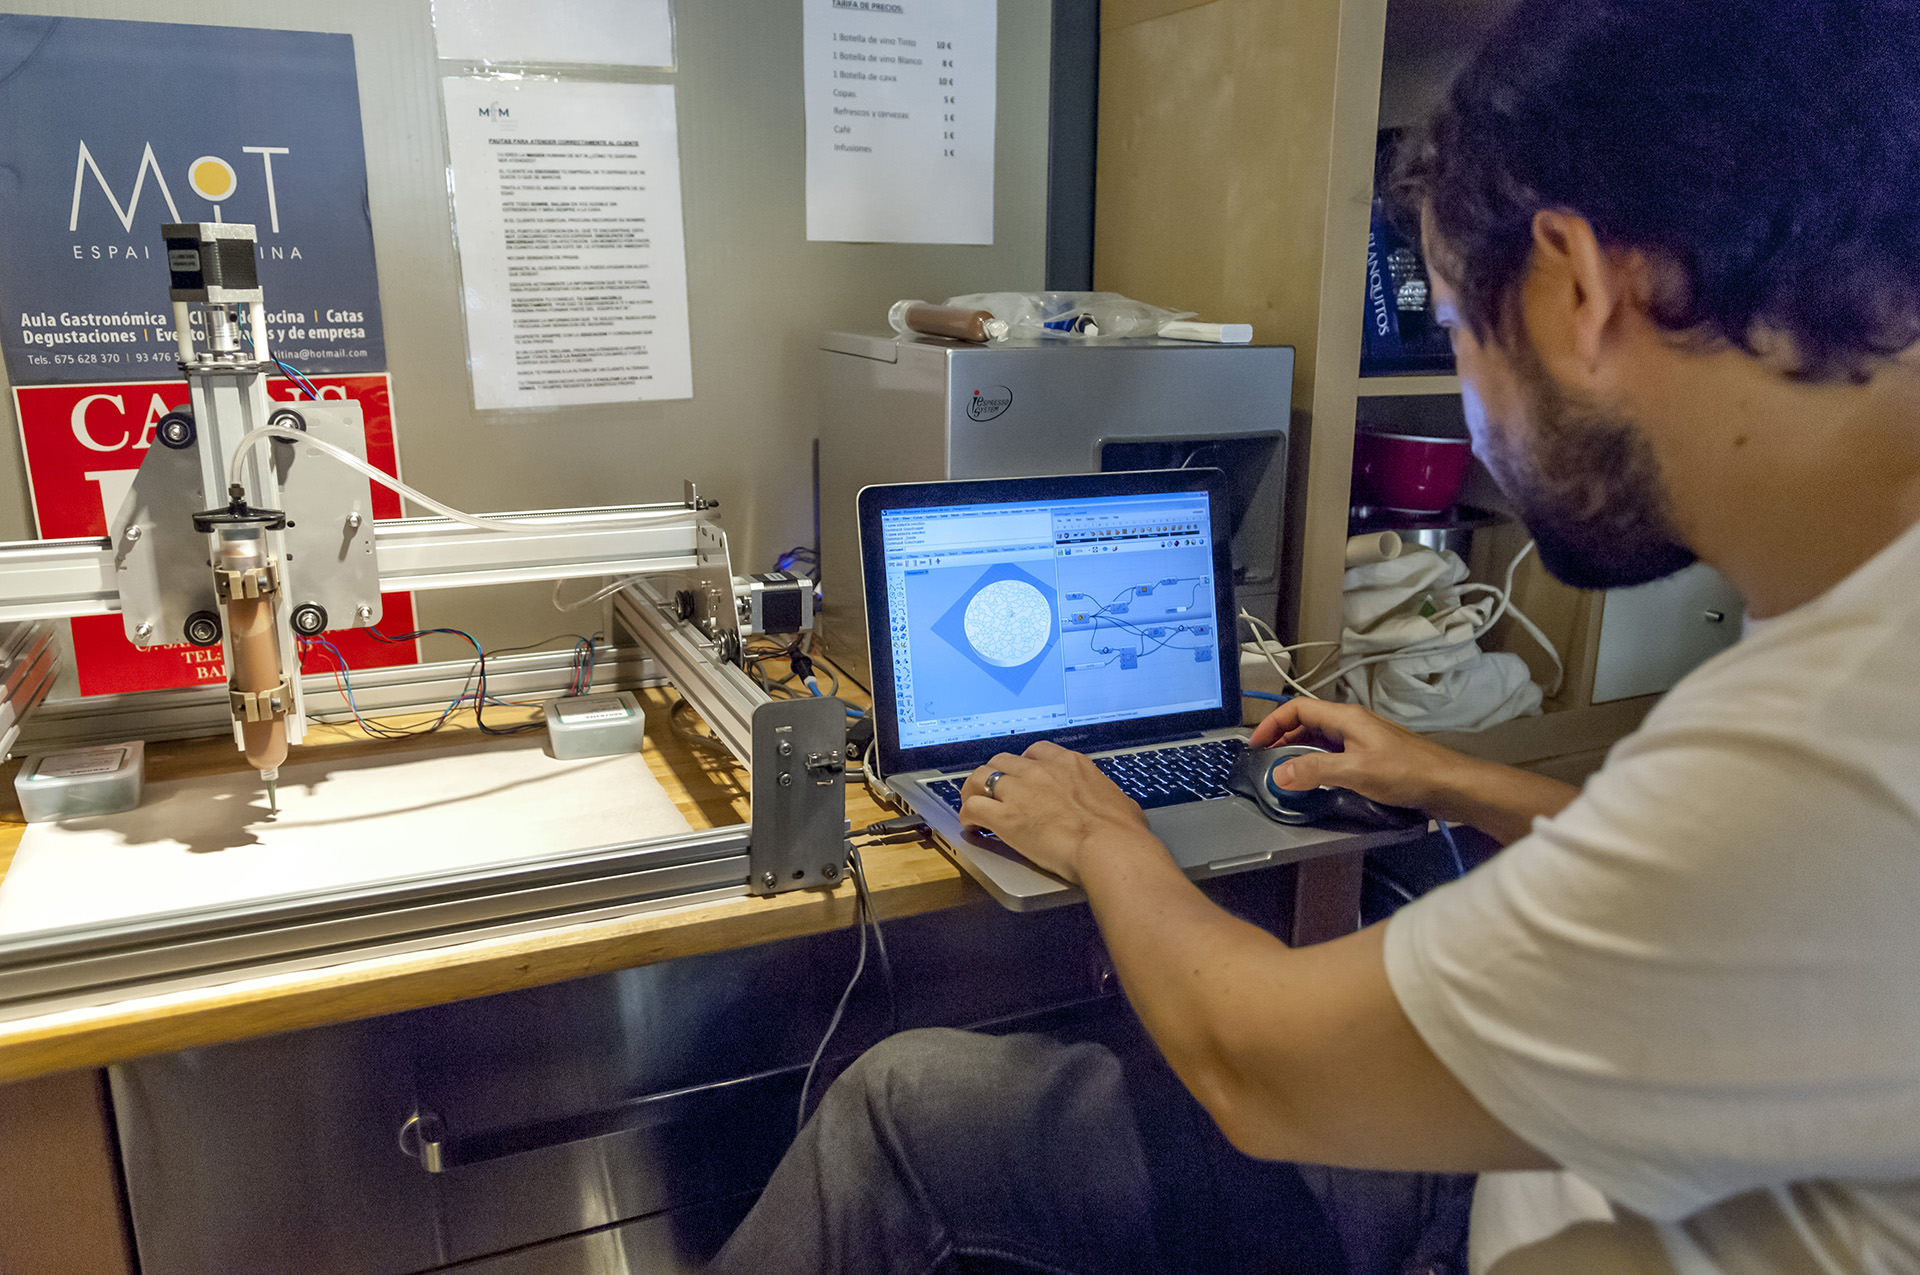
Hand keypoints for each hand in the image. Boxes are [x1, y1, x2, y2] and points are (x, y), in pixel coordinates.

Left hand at [958, 740, 1159, 884]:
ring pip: (981, 777)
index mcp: (1069, 763)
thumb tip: (1119, 807)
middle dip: (996, 775)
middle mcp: (1040, 771)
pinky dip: (969, 816)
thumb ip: (1108, 798)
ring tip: (973, 803)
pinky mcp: (1005, 817)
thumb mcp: (1121, 803)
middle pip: (1003, 760)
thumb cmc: (1122, 832)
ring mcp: (1019, 791)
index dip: (1025, 764)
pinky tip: (971, 826)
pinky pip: (974, 808)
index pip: (1035, 751)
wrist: (1110, 848)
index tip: (1022, 777)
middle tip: (994, 792)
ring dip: (974, 790)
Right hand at [1247, 697, 1470, 812]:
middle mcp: (1352, 723)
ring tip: (1282, 769)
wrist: (1449, 784)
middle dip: (1281, 737)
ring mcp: (1363, 738)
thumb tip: (1279, 774)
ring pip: (1320, 738)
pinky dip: (1316, 761)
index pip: (1298, 709)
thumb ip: (1314, 771)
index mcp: (1346, 718)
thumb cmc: (1406, 772)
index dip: (1272, 723)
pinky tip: (1313, 777)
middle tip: (1264, 759)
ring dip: (1298, 750)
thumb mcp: (1355, 772)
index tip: (1256, 744)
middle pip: (1307, 722)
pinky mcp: (1371, 755)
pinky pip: (1334, 752)